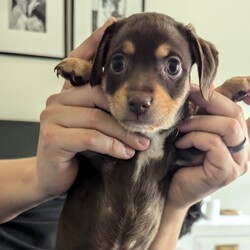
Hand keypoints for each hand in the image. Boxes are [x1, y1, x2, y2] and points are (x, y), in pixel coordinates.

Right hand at [36, 18, 149, 197]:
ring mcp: (51, 117)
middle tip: (148, 129)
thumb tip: (129, 97)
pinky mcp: (51, 137)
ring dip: (124, 133)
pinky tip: (125, 154)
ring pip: (97, 118)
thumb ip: (106, 110)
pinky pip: (89, 137)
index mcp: (67, 93)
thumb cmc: (79, 151)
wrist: (54, 177)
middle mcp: (57, 100)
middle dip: (126, 114)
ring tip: (142, 144)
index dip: (96, 44)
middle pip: (99, 97)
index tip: (116, 31)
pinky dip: (111, 145)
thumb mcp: (95, 128)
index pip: (82, 63)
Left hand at [170, 85, 248, 208]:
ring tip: (182, 128)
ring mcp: (237, 162)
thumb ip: (204, 113)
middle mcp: (243, 150)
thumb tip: (210, 85)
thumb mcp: (194, 132)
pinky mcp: (226, 171)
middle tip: (187, 97)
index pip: (237, 110)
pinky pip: (214, 143)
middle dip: (208, 101)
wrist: (172, 190)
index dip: (223, 95)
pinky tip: (181, 144)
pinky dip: (194, 138)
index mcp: (237, 139)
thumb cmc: (182, 161)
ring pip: (228, 126)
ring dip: (199, 122)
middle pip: (235, 114)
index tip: (201, 88)